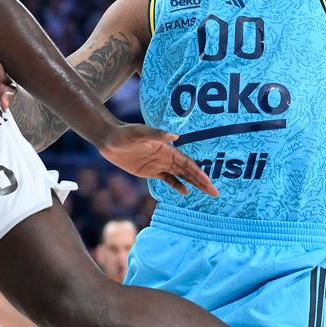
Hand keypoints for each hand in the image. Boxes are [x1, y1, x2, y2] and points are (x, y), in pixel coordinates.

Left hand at [98, 124, 217, 197]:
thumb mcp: (139, 133)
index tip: (210, 182)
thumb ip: (156, 134)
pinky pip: (168, 180)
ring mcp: (159, 165)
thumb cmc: (124, 133)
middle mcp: (166, 157)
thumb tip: (175, 136)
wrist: (109, 139)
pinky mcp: (150, 171)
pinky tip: (185, 192)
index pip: (187, 163)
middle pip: (188, 172)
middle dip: (202, 182)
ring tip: (207, 192)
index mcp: (167, 149)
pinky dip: (177, 185)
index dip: (199, 173)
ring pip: (181, 176)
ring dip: (194, 184)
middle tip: (215, 193)